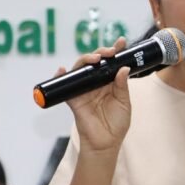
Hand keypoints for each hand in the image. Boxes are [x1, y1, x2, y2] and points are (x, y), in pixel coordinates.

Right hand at [60, 37, 131, 153]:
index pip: (111, 63)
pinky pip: (65, 85)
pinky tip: (62, 70)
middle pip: (94, 62)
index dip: (115, 51)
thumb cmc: (117, 125)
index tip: (121, 42)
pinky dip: (61, 76)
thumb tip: (122, 68)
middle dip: (101, 53)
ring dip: (85, 59)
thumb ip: (122, 86)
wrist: (106, 143)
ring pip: (81, 69)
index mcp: (110, 83)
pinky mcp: (73, 98)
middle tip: (110, 52)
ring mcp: (84, 90)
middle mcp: (96, 83)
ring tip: (95, 58)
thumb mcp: (124, 103)